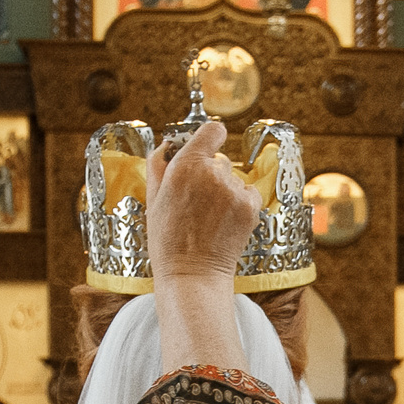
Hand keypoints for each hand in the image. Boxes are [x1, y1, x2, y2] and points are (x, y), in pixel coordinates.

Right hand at [146, 119, 254, 287]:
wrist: (192, 273)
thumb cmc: (168, 240)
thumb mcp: (152, 199)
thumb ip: (159, 164)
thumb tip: (168, 143)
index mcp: (185, 165)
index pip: (212, 130)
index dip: (210, 137)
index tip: (207, 146)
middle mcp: (212, 172)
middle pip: (219, 160)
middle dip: (210, 175)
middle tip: (196, 202)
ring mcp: (233, 189)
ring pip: (233, 179)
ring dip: (224, 192)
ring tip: (208, 218)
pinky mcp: (250, 206)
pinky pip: (248, 193)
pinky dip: (239, 204)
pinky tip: (223, 222)